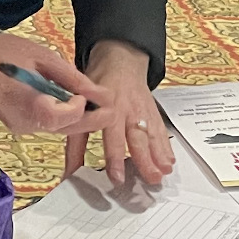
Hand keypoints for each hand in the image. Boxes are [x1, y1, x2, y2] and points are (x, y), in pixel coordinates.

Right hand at [0, 32, 107, 140]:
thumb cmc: (7, 52)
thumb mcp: (43, 57)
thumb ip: (71, 78)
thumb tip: (99, 93)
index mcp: (25, 102)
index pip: (60, 116)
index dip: (79, 107)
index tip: (89, 94)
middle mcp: (22, 121)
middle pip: (63, 128)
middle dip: (90, 119)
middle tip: (112, 109)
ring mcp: (19, 126)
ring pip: (57, 129)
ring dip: (79, 119)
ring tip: (99, 107)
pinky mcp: (19, 125)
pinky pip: (47, 125)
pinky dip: (64, 118)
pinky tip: (76, 107)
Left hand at [66, 40, 174, 186]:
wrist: (120, 60)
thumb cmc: (96, 85)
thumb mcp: (81, 108)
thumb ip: (75, 143)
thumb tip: (68, 174)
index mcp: (108, 108)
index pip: (112, 136)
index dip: (114, 157)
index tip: (118, 177)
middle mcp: (128, 110)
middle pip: (138, 138)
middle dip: (146, 159)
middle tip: (152, 178)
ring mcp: (143, 111)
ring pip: (152, 134)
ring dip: (159, 154)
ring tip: (165, 171)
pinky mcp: (152, 111)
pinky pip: (160, 129)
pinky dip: (166, 145)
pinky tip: (170, 160)